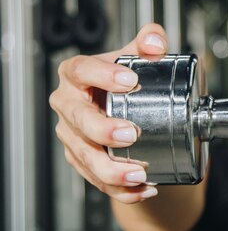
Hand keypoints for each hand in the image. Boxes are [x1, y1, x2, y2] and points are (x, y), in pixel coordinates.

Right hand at [49, 24, 168, 203]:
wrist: (124, 105)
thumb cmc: (125, 78)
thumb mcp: (137, 56)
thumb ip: (149, 42)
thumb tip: (155, 42)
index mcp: (77, 74)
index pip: (80, 70)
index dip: (102, 75)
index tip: (130, 81)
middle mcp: (69, 105)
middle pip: (78, 118)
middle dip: (102, 129)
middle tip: (131, 133)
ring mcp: (73, 135)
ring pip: (84, 155)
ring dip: (111, 169)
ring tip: (139, 173)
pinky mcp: (81, 159)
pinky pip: (96, 179)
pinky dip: (119, 189)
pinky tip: (142, 189)